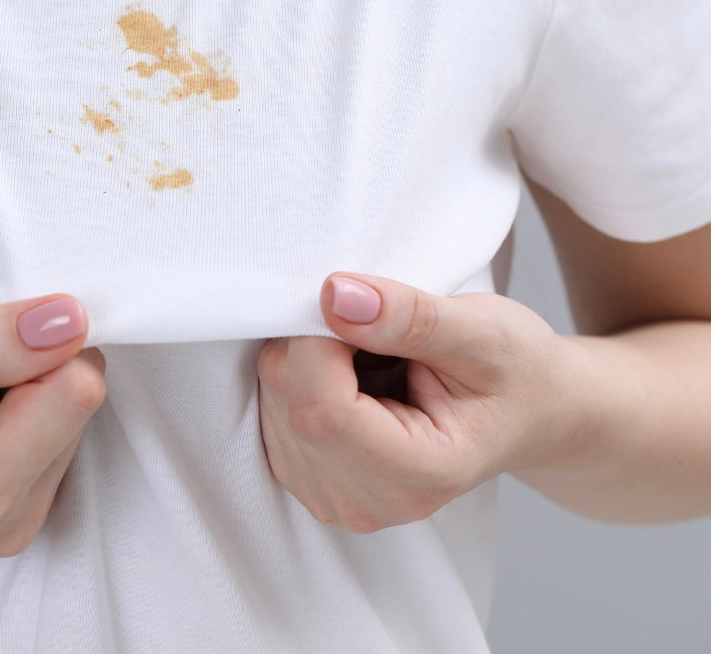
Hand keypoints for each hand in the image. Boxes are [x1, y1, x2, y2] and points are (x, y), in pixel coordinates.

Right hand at [0, 294, 105, 555]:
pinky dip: (11, 395)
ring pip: (68, 405)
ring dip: (16, 377)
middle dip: (23, 360)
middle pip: (76, 397)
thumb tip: (69, 321)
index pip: (74, 389)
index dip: (31, 339)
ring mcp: (16, 515)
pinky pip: (51, 421)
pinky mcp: (17, 500)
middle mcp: (10, 518)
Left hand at [257, 273, 576, 532]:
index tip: (362, 305)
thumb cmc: (516, 373)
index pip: (322, 407)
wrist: (528, 412)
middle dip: (317, 344)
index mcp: (419, 475)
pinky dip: (302, 376)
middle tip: (381, 333)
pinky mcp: (306, 478)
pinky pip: (270, 406)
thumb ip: (410, 316)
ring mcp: (330, 497)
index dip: (321, 340)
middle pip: (289, 400)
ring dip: (310, 358)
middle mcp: (365, 503)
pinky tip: (355, 379)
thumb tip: (334, 296)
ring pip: (272, 397)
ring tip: (377, 361)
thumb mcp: (485, 331)